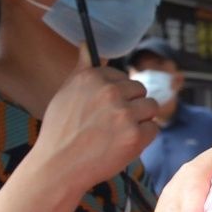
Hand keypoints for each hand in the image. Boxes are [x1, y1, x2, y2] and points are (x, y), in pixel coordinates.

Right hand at [29, 64, 158, 193]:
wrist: (58, 167)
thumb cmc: (60, 131)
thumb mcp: (66, 93)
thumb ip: (82, 68)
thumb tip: (86, 45)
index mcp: (93, 78)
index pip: (123, 77)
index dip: (118, 94)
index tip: (106, 108)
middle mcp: (110, 92)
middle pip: (140, 90)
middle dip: (132, 105)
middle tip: (113, 124)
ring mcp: (124, 114)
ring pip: (151, 107)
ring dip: (141, 120)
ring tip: (120, 133)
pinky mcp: (135, 135)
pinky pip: (153, 129)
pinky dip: (143, 138)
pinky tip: (124, 145)